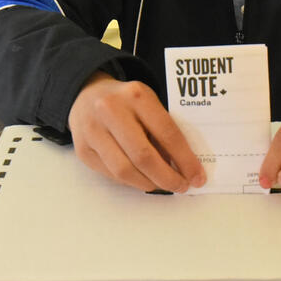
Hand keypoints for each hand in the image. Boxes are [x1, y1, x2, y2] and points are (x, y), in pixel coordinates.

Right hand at [68, 71, 206, 192]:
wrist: (86, 94)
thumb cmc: (126, 102)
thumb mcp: (148, 103)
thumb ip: (162, 129)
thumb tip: (184, 166)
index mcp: (136, 96)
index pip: (166, 133)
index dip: (185, 159)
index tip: (197, 176)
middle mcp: (111, 111)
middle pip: (143, 156)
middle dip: (167, 178)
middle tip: (181, 186)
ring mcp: (92, 131)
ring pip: (124, 171)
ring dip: (148, 183)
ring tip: (162, 185)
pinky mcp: (82, 149)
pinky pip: (111, 175)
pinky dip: (131, 181)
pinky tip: (142, 179)